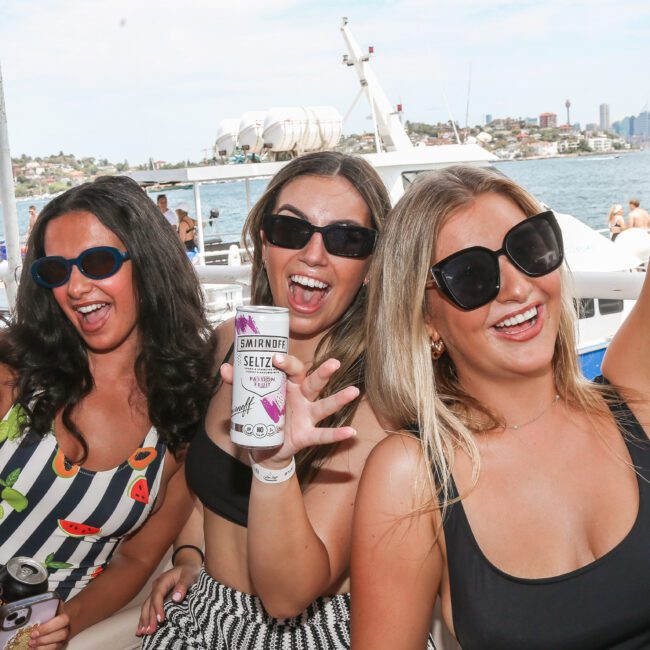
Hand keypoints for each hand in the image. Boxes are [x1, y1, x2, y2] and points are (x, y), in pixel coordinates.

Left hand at [28, 603, 69, 648]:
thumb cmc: (56, 612)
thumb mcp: (54, 606)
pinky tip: (34, 649)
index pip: (62, 621)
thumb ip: (49, 606)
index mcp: (66, 615)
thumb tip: (35, 605)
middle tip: (31, 639)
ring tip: (31, 644)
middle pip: (60, 635)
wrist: (65, 618)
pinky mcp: (60, 644)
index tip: (35, 631)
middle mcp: (67, 627)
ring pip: (57, 644)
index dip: (48, 628)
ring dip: (42, 646)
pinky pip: (53, 649)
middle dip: (44, 639)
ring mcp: (64, 638)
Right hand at [136, 564, 199, 635]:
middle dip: (149, 617)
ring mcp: (155, 592)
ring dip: (144, 619)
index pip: (157, 595)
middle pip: (150, 603)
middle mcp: (156, 586)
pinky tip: (141, 628)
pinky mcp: (156, 597)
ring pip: (146, 606)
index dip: (158, 608)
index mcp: (163, 580)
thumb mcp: (189, 575)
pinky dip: (144, 618)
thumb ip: (183, 585)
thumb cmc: (189, 571)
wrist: (187, 565)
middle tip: (150, 631)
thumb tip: (176, 598)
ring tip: (143, 632)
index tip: (160, 620)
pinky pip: (148, 608)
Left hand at [221, 355, 358, 465]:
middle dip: (324, 373)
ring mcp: (307, 416)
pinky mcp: (307, 435)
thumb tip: (225, 368)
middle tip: (334, 363)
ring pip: (325, 405)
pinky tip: (351, 432)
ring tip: (353, 391)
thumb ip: (238, 384)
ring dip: (339, 399)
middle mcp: (301, 398)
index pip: (292, 369)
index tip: (276, 358)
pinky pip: (323, 434)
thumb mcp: (249, 400)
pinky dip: (337, 434)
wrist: (262, 447)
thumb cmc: (261, 416)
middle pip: (314, 382)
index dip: (286, 363)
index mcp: (288, 386)